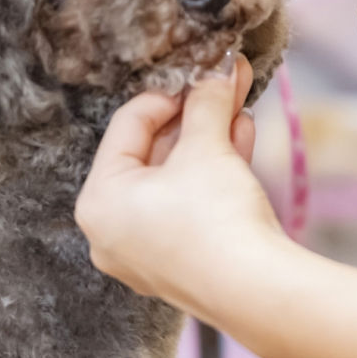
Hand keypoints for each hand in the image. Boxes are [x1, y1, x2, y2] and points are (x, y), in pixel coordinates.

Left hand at [74, 52, 283, 304]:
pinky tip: (242, 138)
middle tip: (223, 82)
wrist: (258, 291)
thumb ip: (206, 102)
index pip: (127, 126)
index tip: (199, 73)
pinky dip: (212, 173)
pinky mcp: (181, 264)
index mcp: (98, 201)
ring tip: (239, 103)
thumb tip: (217, 67)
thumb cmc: (215, 216)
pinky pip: (189, 206)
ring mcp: (146, 253)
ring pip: (176, 180)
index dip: (168, 93)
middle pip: (152, 153)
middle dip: (194, 115)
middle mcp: (112, 231)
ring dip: (209, 138)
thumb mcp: (207, 146)